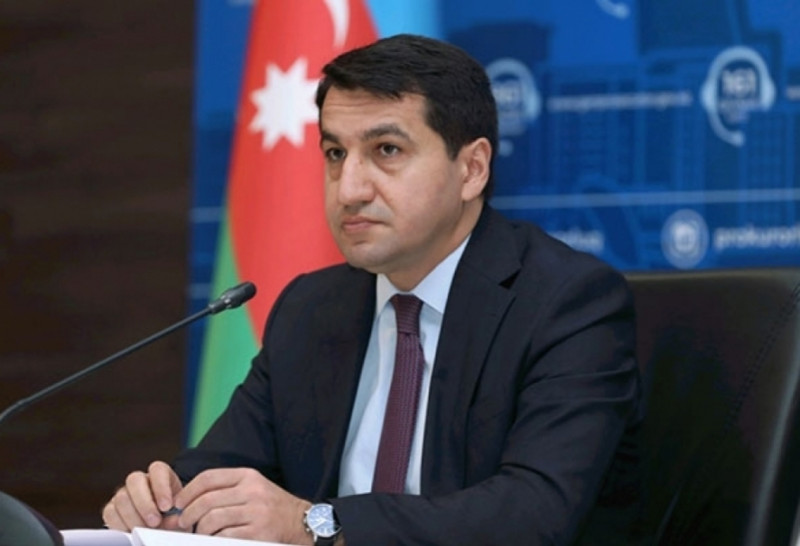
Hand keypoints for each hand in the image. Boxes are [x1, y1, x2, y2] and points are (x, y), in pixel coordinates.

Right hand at [102, 461, 184, 531]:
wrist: (161, 528)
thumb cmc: (172, 518)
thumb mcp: (178, 515)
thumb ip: (176, 516)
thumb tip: (171, 520)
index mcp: (160, 475)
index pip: (158, 469)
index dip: (161, 487)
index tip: (167, 507)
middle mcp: (140, 480)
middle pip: (135, 480)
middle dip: (145, 504)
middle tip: (155, 522)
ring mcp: (123, 493)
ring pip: (121, 498)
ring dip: (133, 517)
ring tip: (145, 531)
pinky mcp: (112, 508)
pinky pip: (110, 513)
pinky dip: (120, 525)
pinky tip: (132, 533)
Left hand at [174, 467, 312, 544]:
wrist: (302, 522)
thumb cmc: (271, 506)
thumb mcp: (252, 488)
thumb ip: (224, 491)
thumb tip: (184, 503)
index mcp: (248, 476)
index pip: (208, 478)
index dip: (187, 491)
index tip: (178, 503)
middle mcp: (252, 491)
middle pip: (207, 500)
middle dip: (188, 514)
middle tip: (183, 523)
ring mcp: (256, 512)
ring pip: (212, 520)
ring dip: (200, 530)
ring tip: (200, 534)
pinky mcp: (258, 532)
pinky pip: (225, 537)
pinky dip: (214, 540)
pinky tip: (215, 541)